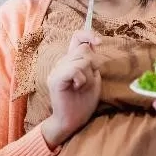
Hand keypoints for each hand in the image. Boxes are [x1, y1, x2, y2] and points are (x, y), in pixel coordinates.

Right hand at [42, 30, 101, 148]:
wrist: (73, 120)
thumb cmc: (84, 101)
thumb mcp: (93, 77)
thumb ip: (92, 62)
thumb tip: (95, 43)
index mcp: (70, 61)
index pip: (77, 37)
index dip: (88, 35)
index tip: (99, 42)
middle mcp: (61, 62)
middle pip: (84, 49)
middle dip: (93, 65)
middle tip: (87, 82)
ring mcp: (56, 70)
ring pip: (81, 60)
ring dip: (88, 76)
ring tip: (81, 87)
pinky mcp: (55, 79)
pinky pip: (74, 70)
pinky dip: (81, 79)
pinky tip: (77, 88)